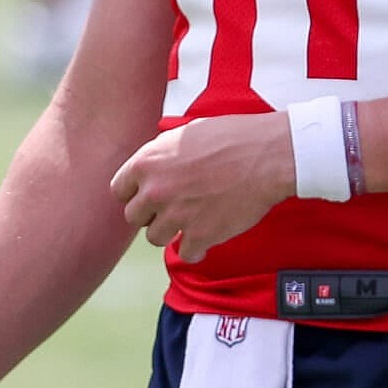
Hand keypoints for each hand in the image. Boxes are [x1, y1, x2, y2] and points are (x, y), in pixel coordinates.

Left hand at [110, 112, 293, 260]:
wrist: (267, 155)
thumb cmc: (232, 138)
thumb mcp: (185, 134)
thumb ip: (161, 155)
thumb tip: (151, 170)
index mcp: (147, 162)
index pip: (119, 190)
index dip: (136, 193)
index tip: (150, 196)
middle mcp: (155, 190)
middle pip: (134, 217)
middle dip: (152, 213)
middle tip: (173, 208)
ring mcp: (177, 215)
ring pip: (155, 238)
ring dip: (171, 232)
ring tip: (190, 222)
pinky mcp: (200, 235)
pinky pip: (186, 253)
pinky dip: (196, 249)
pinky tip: (206, 238)